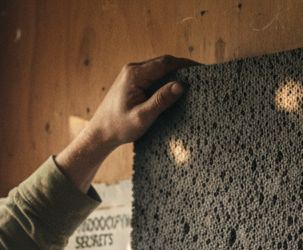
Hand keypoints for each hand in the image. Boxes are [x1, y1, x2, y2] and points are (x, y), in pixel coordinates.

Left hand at [54, 55, 194, 190]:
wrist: (100, 133)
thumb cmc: (119, 127)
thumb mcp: (142, 117)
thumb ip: (161, 100)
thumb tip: (181, 85)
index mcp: (135, 74)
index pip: (166, 63)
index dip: (186, 65)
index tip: (203, 70)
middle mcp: (133, 69)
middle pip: (164, 63)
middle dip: (183, 68)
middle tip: (203, 78)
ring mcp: (133, 74)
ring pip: (160, 69)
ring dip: (176, 74)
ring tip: (194, 83)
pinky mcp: (134, 81)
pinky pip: (155, 76)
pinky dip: (167, 80)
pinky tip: (178, 90)